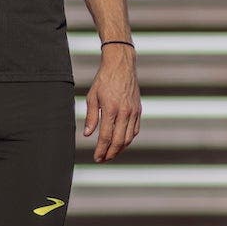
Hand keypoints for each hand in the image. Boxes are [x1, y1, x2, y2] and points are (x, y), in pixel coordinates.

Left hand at [83, 46, 141, 161]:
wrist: (121, 65)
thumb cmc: (104, 79)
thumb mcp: (92, 97)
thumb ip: (91, 117)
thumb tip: (88, 134)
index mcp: (111, 109)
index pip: (106, 137)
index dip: (101, 150)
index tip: (96, 158)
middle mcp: (125, 112)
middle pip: (119, 141)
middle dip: (110, 154)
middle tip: (102, 160)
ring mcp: (133, 112)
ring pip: (129, 138)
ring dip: (120, 149)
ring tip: (111, 154)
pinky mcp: (138, 110)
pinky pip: (135, 130)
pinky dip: (128, 139)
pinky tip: (121, 143)